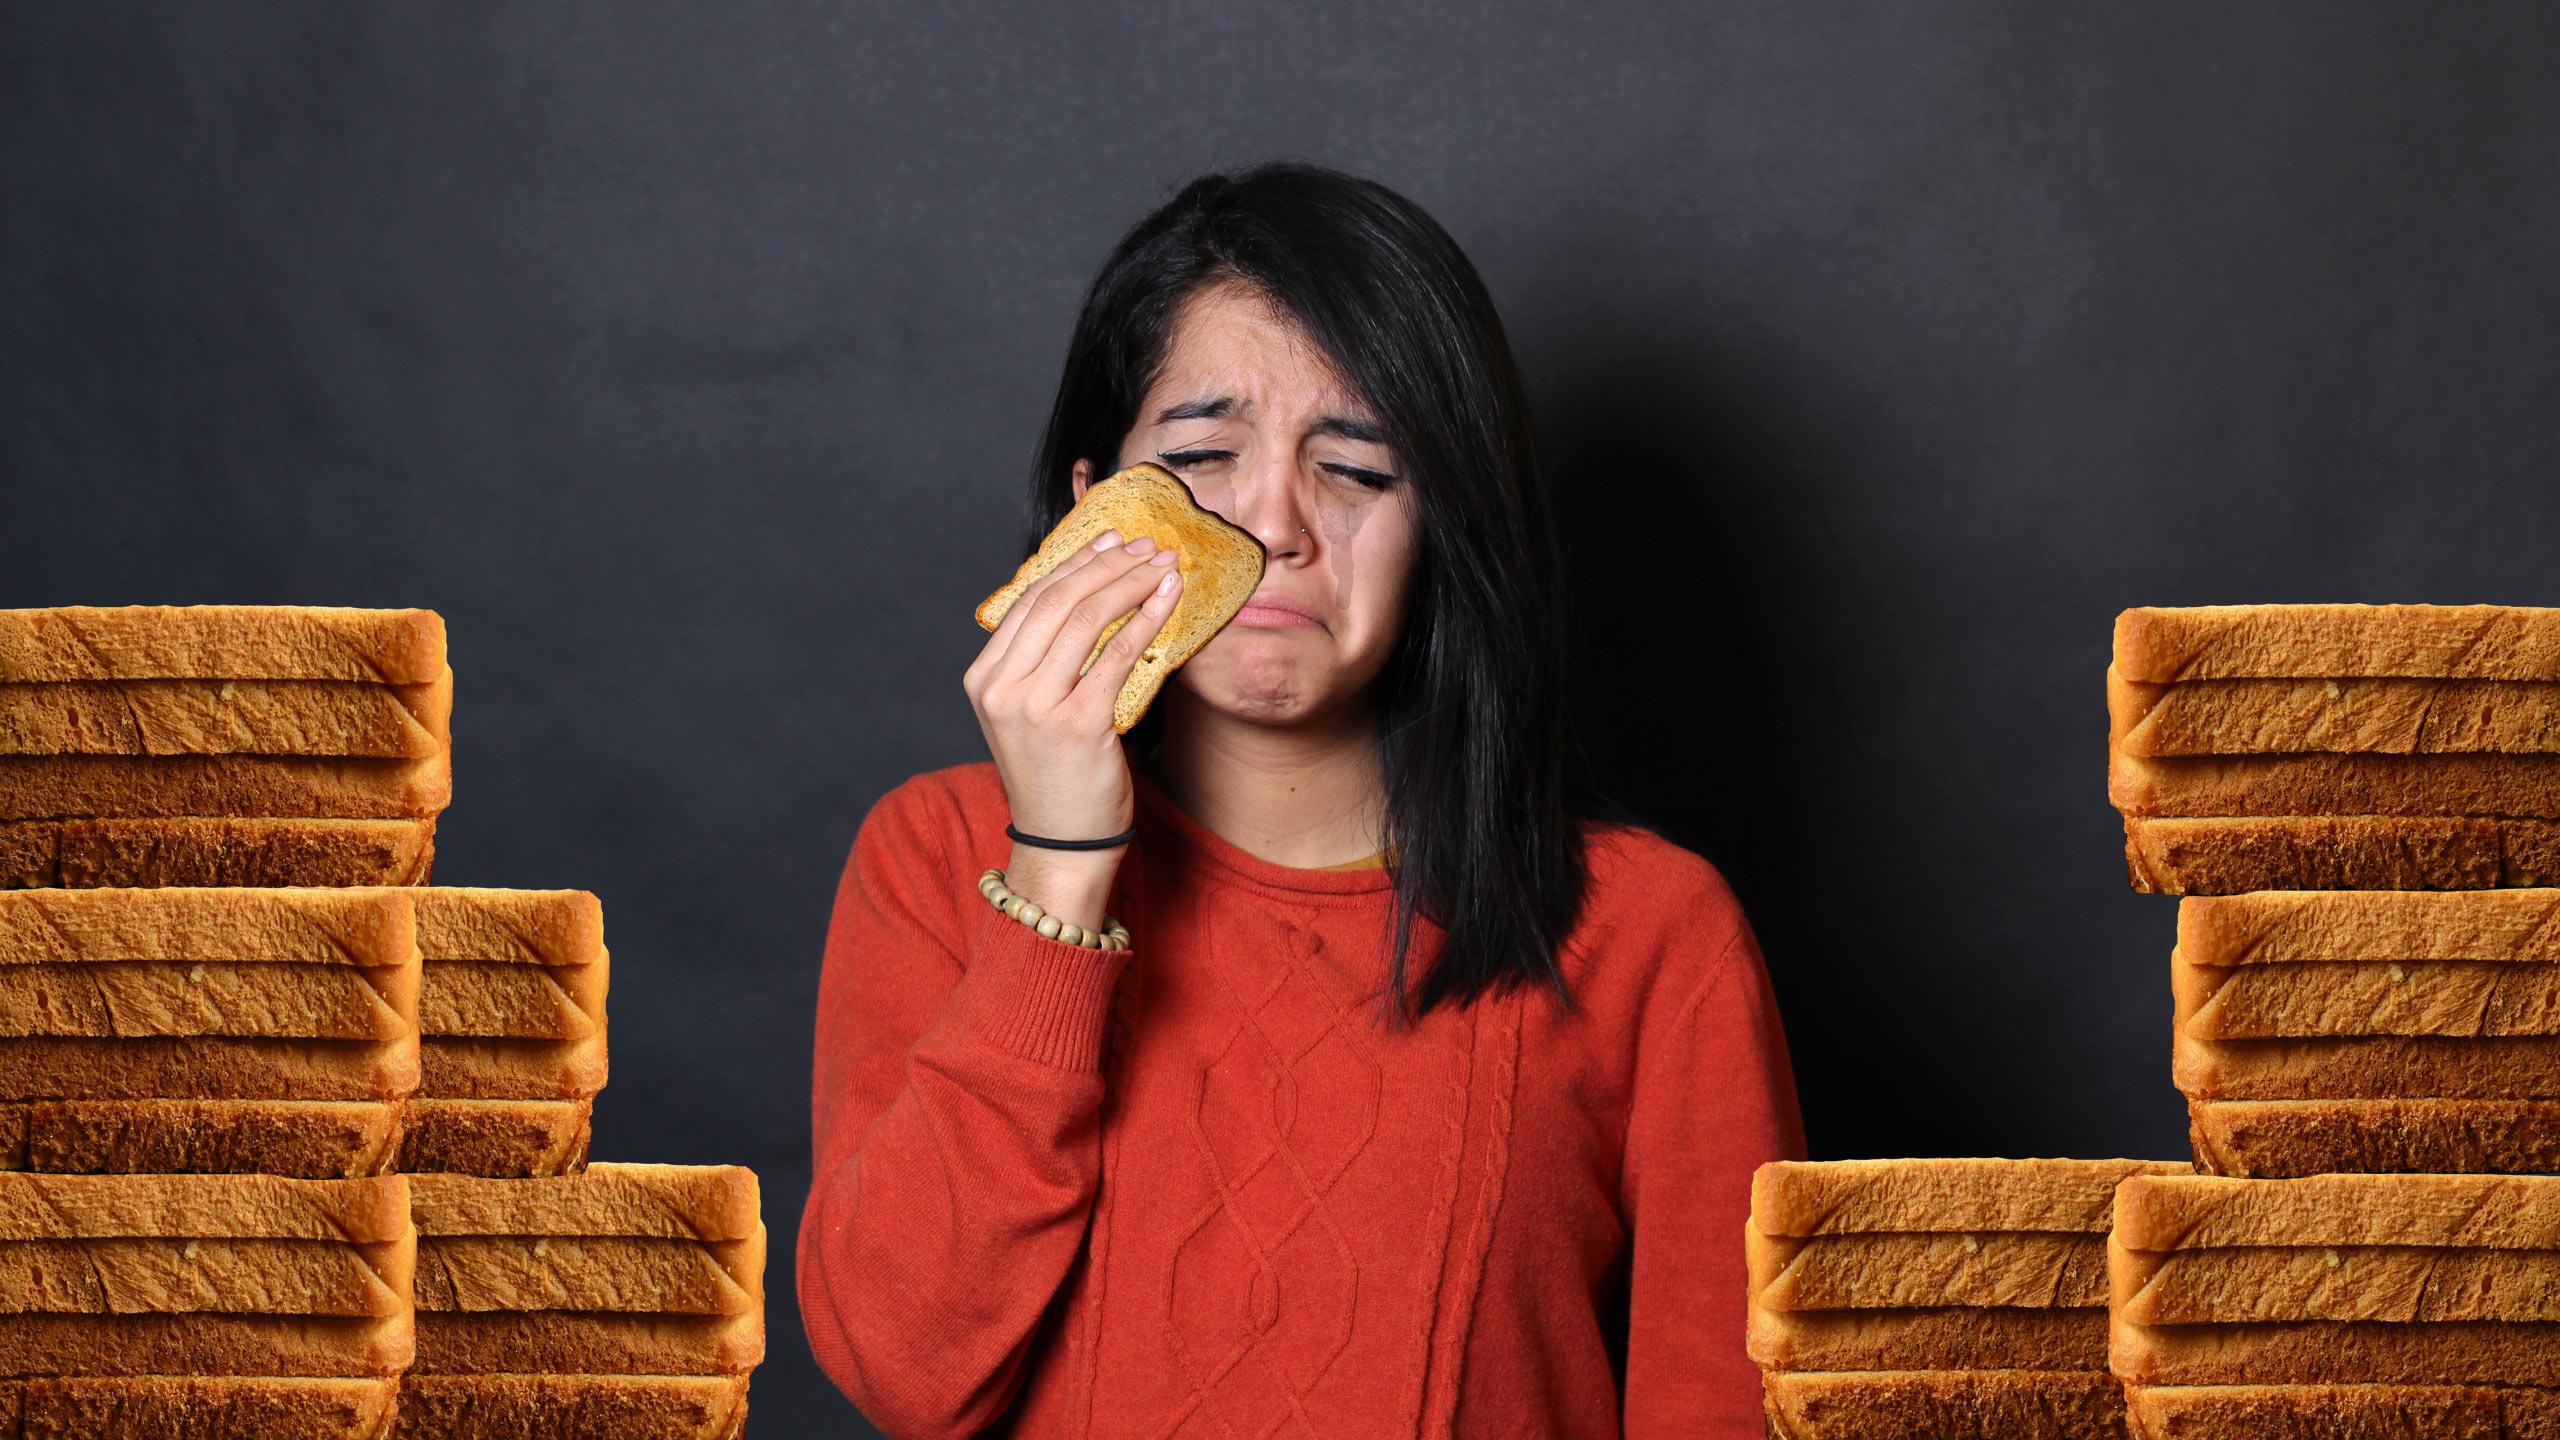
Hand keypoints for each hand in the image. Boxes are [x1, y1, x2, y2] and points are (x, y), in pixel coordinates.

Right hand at [963, 527, 1182, 926]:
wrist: (1063, 843)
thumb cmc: (1056, 776)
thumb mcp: (1030, 713)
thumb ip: (1043, 662)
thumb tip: (1090, 596)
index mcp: (984, 678)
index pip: (1030, 599)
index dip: (1074, 562)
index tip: (1110, 541)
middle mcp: (1002, 687)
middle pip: (1059, 599)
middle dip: (1109, 563)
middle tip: (1147, 546)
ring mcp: (1037, 706)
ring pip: (1088, 618)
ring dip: (1132, 582)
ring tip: (1163, 566)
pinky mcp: (1079, 724)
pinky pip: (1119, 653)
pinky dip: (1147, 619)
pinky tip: (1168, 600)